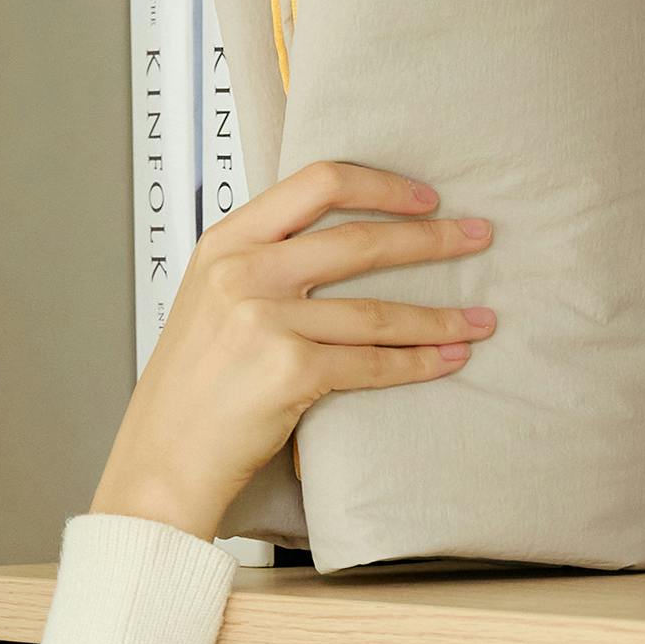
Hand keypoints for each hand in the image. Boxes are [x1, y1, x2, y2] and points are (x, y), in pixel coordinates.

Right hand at [90, 161, 495, 540]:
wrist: (162, 460)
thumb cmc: (192, 385)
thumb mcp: (212, 297)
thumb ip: (265, 261)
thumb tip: (345, 242)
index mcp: (227, 242)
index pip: (317, 184)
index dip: (382, 185)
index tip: (426, 197)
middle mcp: (243, 272)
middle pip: (359, 240)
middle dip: (433, 239)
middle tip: (479, 237)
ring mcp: (264, 319)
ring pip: (378, 309)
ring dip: (441, 315)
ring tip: (482, 318)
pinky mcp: (288, 370)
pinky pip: (373, 362)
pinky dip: (420, 362)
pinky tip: (450, 358)